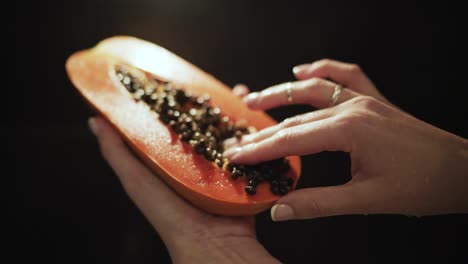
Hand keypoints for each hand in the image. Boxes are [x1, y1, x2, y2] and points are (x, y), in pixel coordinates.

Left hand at [88, 84, 278, 263]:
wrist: (210, 242)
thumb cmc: (168, 213)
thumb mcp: (136, 179)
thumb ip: (117, 151)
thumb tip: (94, 120)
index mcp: (172, 162)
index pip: (173, 125)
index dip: (175, 103)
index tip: (180, 82)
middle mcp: (197, 164)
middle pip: (203, 127)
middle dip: (210, 105)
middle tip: (215, 87)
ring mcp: (221, 169)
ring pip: (229, 135)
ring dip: (235, 115)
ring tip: (240, 95)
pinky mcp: (243, 176)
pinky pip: (251, 151)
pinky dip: (256, 135)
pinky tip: (259, 118)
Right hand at [224, 59, 467, 220]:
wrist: (462, 171)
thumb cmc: (421, 186)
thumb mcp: (366, 200)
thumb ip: (318, 204)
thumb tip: (280, 210)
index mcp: (348, 130)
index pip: (291, 140)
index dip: (260, 150)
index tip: (236, 156)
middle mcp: (352, 108)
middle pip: (296, 118)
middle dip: (262, 132)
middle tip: (236, 140)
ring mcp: (364, 100)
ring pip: (313, 90)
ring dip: (280, 94)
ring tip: (253, 101)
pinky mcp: (374, 101)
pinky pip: (345, 75)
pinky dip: (322, 70)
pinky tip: (303, 71)